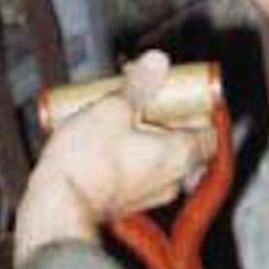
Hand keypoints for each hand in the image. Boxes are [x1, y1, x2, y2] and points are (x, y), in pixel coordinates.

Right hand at [14, 51, 214, 262]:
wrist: (56, 205)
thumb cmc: (86, 164)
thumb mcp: (113, 109)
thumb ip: (139, 85)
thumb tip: (156, 63)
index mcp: (180, 155)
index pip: (211, 132)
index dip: (199, 108)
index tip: (183, 91)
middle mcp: (172, 180)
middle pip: (184, 142)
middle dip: (168, 116)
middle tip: (147, 96)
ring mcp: (150, 195)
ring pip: (161, 158)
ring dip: (147, 135)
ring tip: (122, 112)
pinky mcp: (127, 203)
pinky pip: (140, 173)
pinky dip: (132, 154)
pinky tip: (108, 137)